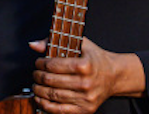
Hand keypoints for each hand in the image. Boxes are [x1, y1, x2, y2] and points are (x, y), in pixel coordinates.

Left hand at [30, 37, 144, 113]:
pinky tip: (41, 99)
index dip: (40, 63)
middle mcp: (86, 83)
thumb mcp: (80, 44)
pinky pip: (60, 110)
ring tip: (36, 85)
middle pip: (50, 80)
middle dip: (37, 76)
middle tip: (36, 74)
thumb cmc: (96, 59)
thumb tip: (33, 45)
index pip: (52, 65)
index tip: (38, 62)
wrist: (115, 76)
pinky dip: (46, 105)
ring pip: (52, 95)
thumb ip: (55, 41)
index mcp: (84, 66)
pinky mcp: (86, 109)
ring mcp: (86, 98)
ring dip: (39, 90)